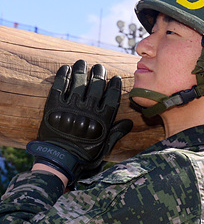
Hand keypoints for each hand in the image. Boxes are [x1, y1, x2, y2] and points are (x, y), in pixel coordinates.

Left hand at [27, 60, 132, 181]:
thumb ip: (116, 133)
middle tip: (99, 66)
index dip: (114, 86)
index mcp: (101, 121)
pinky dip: (62, 76)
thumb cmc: (84, 157)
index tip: (115, 77)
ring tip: (83, 62)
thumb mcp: (104, 148)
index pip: (111, 98)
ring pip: (78, 84)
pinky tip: (66, 68)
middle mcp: (88, 112)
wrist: (59, 161)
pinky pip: (59, 87)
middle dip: (99, 74)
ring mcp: (70, 108)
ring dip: (81, 71)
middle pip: (95, 87)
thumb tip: (129, 122)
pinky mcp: (53, 107)